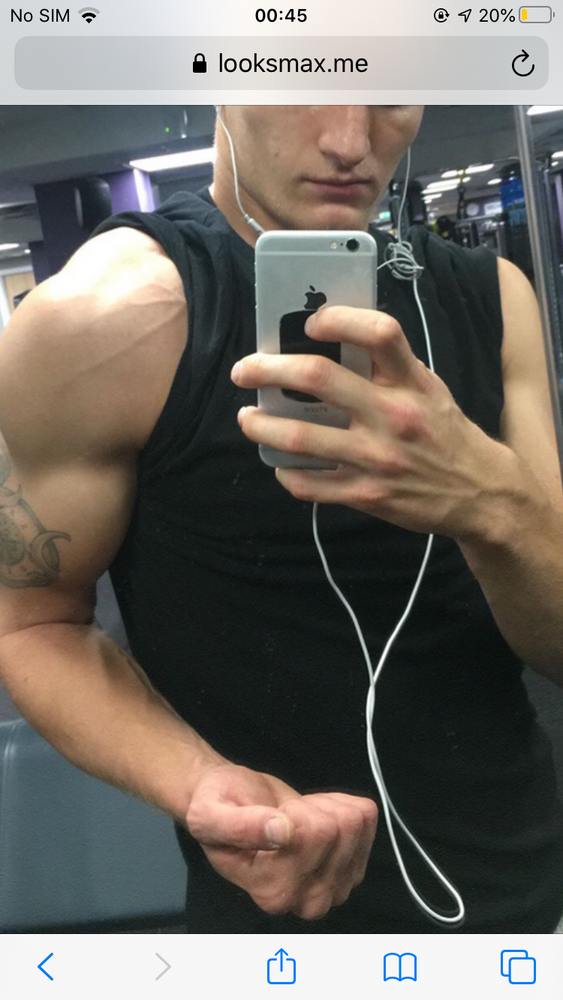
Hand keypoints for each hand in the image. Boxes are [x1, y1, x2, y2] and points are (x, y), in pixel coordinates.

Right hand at [184, 760, 377, 919]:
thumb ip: (241, 826)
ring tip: (296, 814)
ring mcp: (335, 887)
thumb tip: (282, 831)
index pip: (315, 836)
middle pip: (339, 831)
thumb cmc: (218, 809)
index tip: (270, 816)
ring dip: (324, 807)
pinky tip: (314, 813)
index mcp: (273, 893)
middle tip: (284, 815)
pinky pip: (366, 818)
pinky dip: (340, 804)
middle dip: (312, 810)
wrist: (230, 806)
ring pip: (355, 824)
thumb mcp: (211, 814)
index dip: (294, 812)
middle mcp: (307, 901)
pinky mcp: (353, 867)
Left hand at [231, 305, 509, 541]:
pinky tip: (279, 465)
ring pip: (302, 439)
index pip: (378, 332)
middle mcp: (393, 415)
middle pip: (319, 379)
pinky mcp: (368, 494)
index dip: (337, 319)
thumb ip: (387, 368)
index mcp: (411, 381)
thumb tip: (327, 345)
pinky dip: (286, 474)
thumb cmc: (445, 433)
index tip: (309, 323)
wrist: (481, 493)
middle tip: (244, 370)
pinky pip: (310, 485)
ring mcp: (378, 458)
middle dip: (269, 369)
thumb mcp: (427, 389)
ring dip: (263, 426)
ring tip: (248, 419)